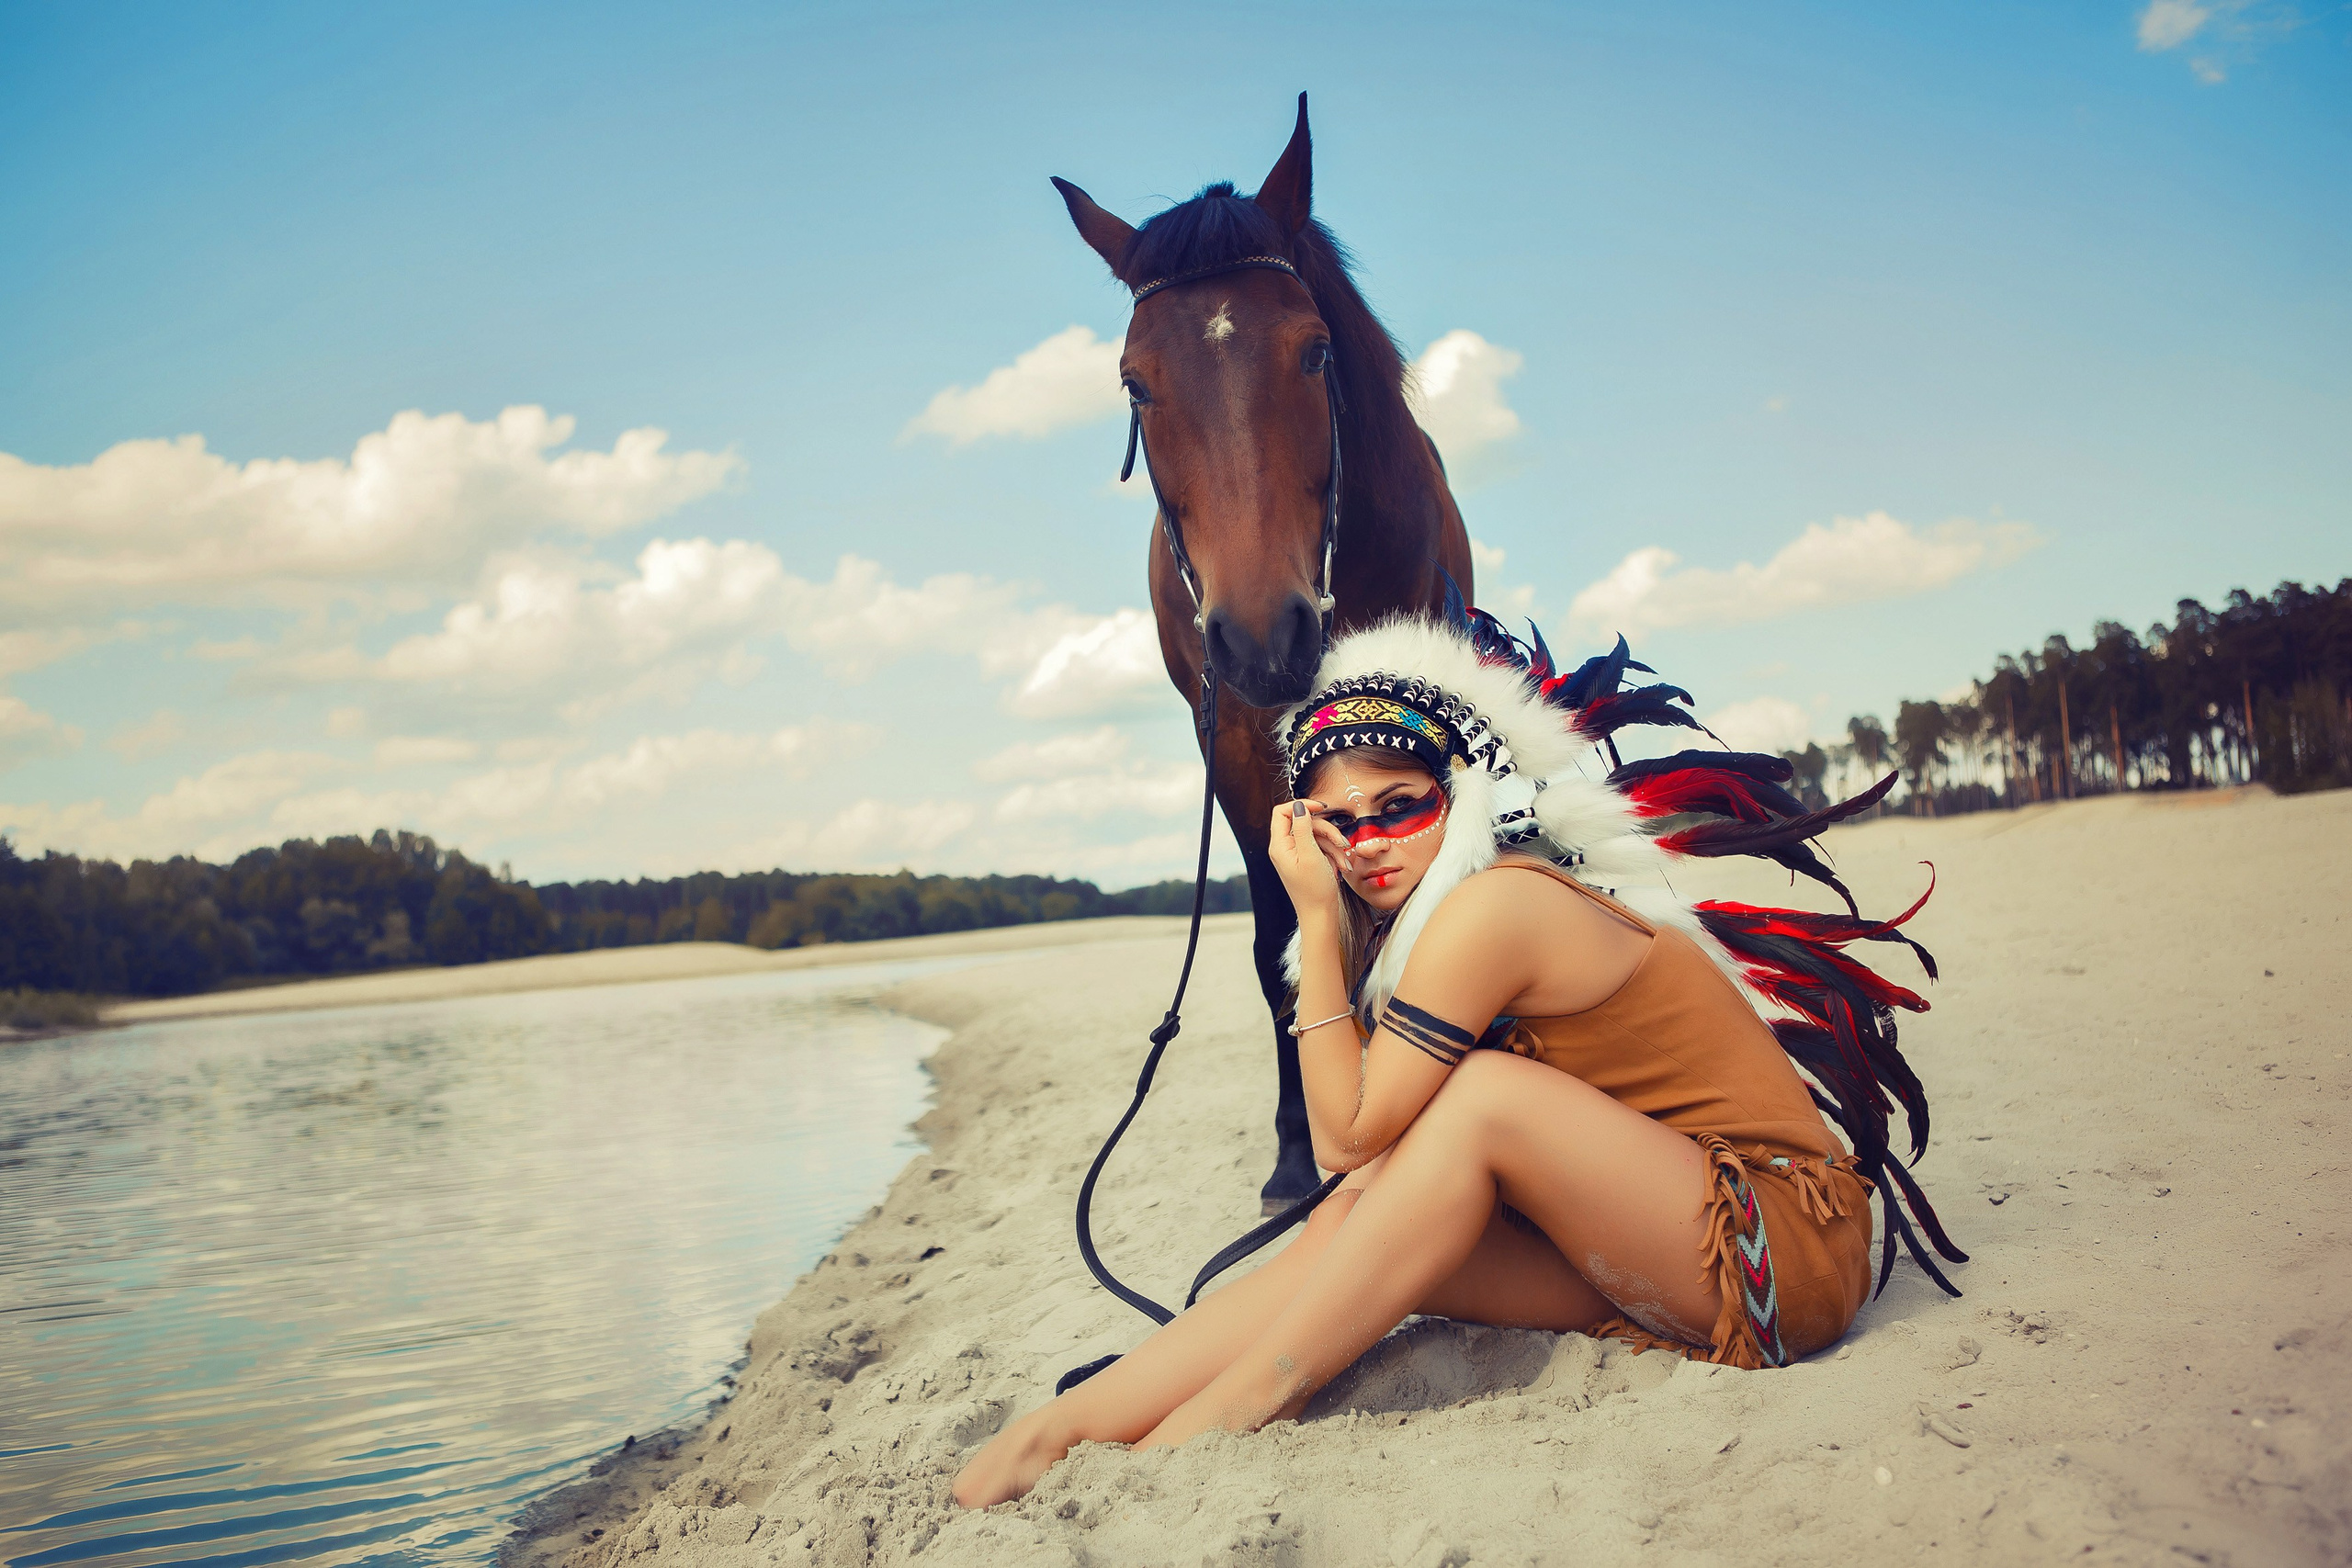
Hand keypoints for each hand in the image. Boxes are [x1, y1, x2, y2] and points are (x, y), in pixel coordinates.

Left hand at [1267, 798, 1350, 917]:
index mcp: (1279, 846)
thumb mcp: (1311, 855)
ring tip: (1344, 861)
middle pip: (1305, 823)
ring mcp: (1295, 854)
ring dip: (1333, 845)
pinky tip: (1340, 866)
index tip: (1321, 807)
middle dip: (1326, 831)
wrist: (1320, 915)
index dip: (1302, 805)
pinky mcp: (1306, 860)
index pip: (1282, 812)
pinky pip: (1320, 847)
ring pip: (1316, 835)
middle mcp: (1284, 848)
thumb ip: (1303, 828)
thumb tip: (1298, 806)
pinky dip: (1332, 854)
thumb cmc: (1314, 890)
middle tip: (1341, 844)